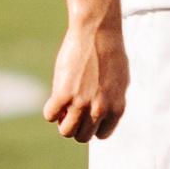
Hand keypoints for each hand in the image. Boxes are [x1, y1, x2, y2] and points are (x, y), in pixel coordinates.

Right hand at [44, 18, 129, 141]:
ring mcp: (81, 104)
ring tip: (63, 106)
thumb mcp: (119, 80)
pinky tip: (53, 98)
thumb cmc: (109, 52)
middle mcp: (100, 109)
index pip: (101, 134)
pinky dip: (50, 110)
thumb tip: (102, 115)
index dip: (91, 126)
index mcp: (116, 108)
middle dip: (75, 125)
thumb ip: (112, 100)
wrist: (97, 32)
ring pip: (65, 131)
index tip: (86, 114)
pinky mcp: (63, 94)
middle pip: (82, 135)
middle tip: (71, 109)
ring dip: (62, 121)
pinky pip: (50, 115)